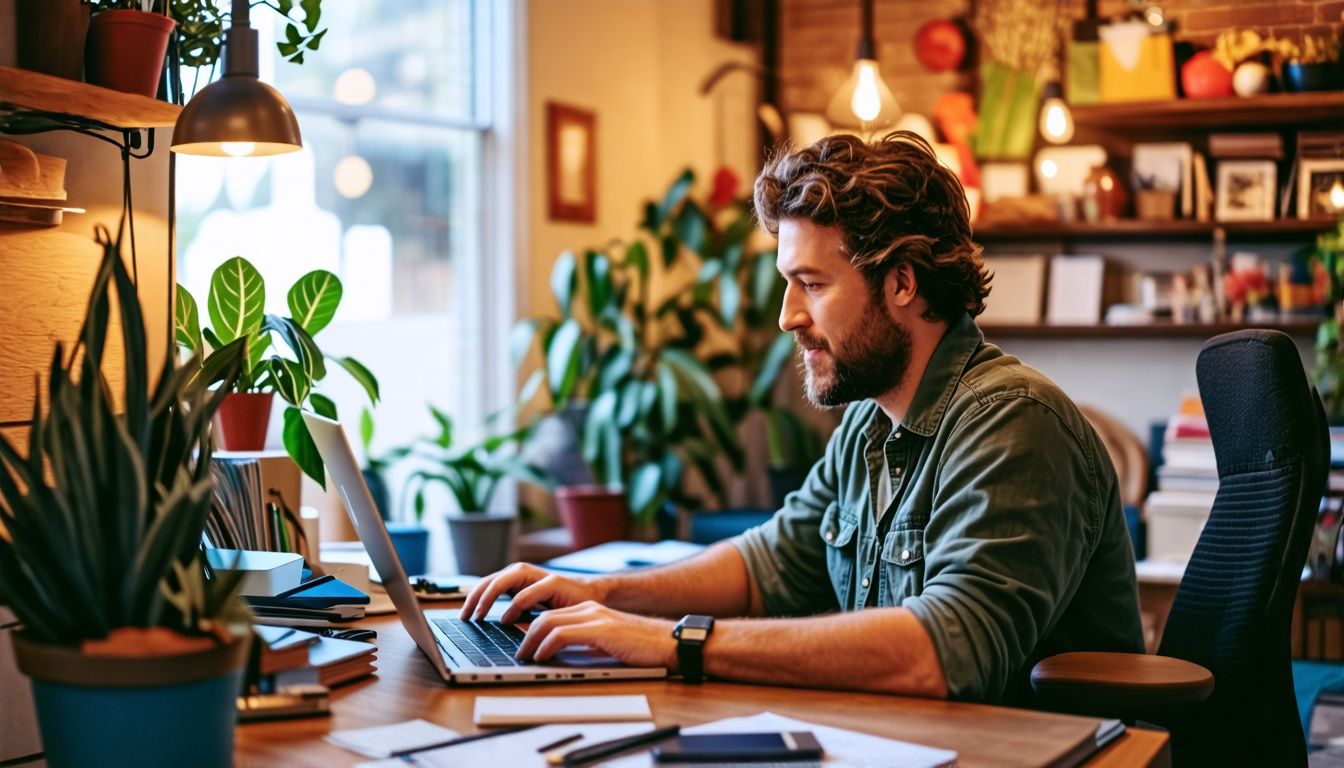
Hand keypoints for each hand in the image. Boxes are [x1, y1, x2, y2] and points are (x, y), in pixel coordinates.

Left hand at [459, 562, 604, 622]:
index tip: (464, 615)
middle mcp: (535, 576)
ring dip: (492, 594)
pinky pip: (532, 591)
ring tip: (479, 614)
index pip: (495, 583)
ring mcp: (547, 577)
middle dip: (478, 593)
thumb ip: (527, 622)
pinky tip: (508, 619)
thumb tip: (503, 635)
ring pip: (512, 576)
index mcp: (528, 583)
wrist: (609, 606)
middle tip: (465, 615)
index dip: (477, 596)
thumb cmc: (577, 616)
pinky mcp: (560, 583)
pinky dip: (517, 604)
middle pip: (499, 576)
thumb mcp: (546, 620)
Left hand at [516, 600, 676, 667]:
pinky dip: (546, 646)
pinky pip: (562, 634)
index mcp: (590, 610)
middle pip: (543, 615)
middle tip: (516, 652)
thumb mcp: (605, 644)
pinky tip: (541, 657)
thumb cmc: (641, 648)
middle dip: (523, 633)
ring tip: (524, 656)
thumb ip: (584, 644)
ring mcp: (595, 617)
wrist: (669, 643)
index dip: (529, 627)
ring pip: (548, 621)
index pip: (550, 613)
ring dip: (530, 640)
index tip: (519, 641)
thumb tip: (558, 654)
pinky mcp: (601, 629)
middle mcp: (590, 609)